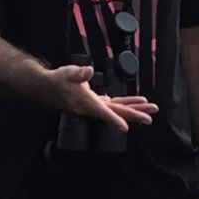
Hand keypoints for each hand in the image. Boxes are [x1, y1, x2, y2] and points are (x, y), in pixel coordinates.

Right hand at [39, 63, 156, 131]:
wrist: (48, 87)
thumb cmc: (58, 80)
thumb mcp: (68, 73)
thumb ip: (79, 73)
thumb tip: (88, 71)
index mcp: (87, 102)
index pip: (102, 112)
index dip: (113, 119)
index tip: (125, 128)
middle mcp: (93, 107)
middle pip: (116, 112)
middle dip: (134, 114)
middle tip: (150, 117)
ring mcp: (95, 106)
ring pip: (118, 109)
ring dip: (134, 109)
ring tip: (150, 108)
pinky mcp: (96, 103)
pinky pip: (114, 105)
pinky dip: (125, 104)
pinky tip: (135, 104)